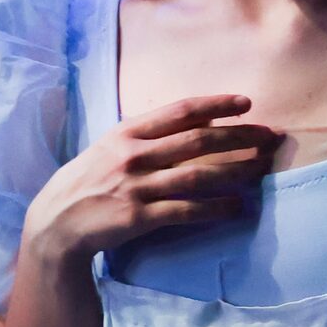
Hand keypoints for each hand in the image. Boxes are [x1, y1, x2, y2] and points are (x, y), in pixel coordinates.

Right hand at [22, 94, 278, 272]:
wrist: (55, 223)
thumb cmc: (86, 182)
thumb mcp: (109, 148)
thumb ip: (147, 136)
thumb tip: (193, 122)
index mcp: (126, 132)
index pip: (180, 111)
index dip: (216, 104)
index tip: (246, 104)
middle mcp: (133, 155)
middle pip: (197, 141)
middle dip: (239, 137)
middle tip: (270, 137)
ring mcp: (136, 186)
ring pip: (197, 175)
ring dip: (235, 171)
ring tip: (261, 169)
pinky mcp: (139, 217)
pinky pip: (186, 210)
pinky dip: (215, 208)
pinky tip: (238, 207)